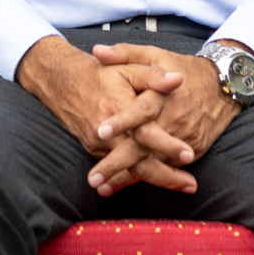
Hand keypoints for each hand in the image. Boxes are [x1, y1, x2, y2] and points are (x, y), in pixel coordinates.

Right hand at [15, 35, 196, 194]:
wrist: (62, 83)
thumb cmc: (100, 74)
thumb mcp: (127, 67)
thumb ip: (152, 75)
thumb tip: (177, 79)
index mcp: (120, 109)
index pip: (145, 133)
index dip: (166, 144)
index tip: (189, 154)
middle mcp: (108, 133)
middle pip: (139, 163)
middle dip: (166, 176)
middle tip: (191, 185)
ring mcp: (100, 146)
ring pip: (129, 170)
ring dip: (155, 180)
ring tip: (182, 187)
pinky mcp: (95, 151)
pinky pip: (118, 169)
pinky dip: (137, 178)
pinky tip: (155, 183)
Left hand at [87, 42, 242, 196]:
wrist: (223, 85)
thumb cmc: (182, 68)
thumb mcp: (155, 54)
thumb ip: (125, 53)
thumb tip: (97, 51)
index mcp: (162, 95)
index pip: (142, 110)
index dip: (122, 120)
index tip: (101, 131)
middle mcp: (173, 120)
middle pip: (144, 146)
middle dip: (117, 164)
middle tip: (93, 179)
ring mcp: (184, 138)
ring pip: (153, 162)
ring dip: (127, 178)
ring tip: (102, 189)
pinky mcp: (193, 150)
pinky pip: (166, 167)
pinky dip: (146, 178)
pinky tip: (123, 187)